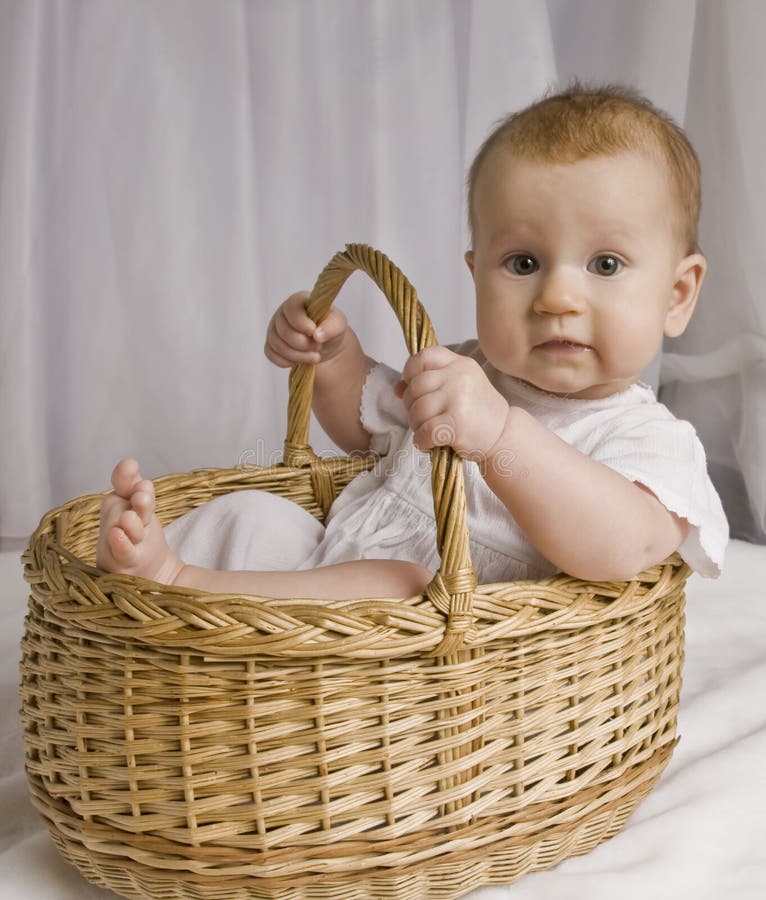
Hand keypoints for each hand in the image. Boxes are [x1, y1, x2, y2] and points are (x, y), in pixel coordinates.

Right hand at [264, 292, 348, 367]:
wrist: (325, 343)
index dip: (301, 323)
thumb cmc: (330, 328)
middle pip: (284, 331)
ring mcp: (274, 329)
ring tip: (315, 356)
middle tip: (318, 346)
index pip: (291, 309)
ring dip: (298, 356)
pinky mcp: (271, 345)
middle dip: (304, 344)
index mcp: (298, 301)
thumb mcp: (339, 324)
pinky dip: (288, 361)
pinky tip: (301, 360)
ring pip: (277, 345)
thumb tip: (318, 335)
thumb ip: (332, 326)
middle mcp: (282, 314)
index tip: (314, 332)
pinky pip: (272, 355)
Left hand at [395, 346, 510, 459]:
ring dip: (416, 424)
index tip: (412, 386)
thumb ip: (430, 383)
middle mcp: (459, 377)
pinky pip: (424, 430)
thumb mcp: (458, 388)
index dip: (410, 371)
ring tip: (426, 430)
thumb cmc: (478, 412)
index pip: (424, 356)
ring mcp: (458, 399)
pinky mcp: (456, 423)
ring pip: (418, 409)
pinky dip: (421, 440)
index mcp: (460, 364)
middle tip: (421, 417)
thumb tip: (397, 388)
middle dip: (411, 404)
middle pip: (416, 386)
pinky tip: (427, 442)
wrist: (503, 435)